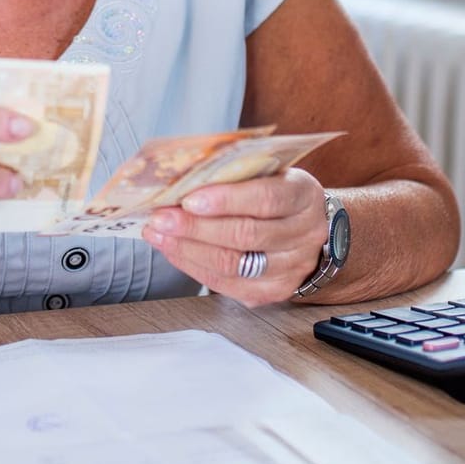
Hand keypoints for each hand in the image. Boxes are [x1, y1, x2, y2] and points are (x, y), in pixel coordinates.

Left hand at [141, 167, 328, 307]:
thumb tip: (181, 178)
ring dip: (188, 249)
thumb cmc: (276, 191)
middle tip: (160, 218)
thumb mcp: (267, 172)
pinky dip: (195, 267)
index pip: (266, 199)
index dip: (226, 200)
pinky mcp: (274, 291)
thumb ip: (234, 173)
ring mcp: (292, 268)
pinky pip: (228, 285)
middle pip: (246, 235)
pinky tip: (174, 251)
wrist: (306, 226)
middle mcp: (305, 235)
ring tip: (158, 234)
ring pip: (234, 264)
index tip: (189, 199)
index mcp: (304, 196)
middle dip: (196, 227)